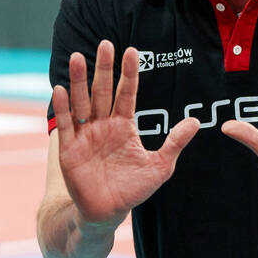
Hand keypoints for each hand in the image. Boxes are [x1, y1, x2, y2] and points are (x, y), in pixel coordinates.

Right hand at [53, 40, 198, 226]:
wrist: (107, 213)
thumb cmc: (133, 189)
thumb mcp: (160, 166)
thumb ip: (175, 143)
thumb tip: (196, 121)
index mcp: (124, 125)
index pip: (128, 93)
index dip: (130, 73)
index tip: (133, 51)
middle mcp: (103, 124)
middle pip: (103, 91)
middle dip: (104, 68)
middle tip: (105, 44)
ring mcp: (85, 135)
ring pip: (82, 102)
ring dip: (79, 80)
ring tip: (78, 57)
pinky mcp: (69, 149)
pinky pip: (65, 124)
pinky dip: (63, 107)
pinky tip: (61, 89)